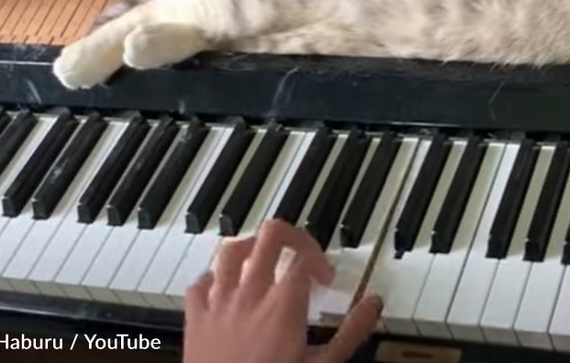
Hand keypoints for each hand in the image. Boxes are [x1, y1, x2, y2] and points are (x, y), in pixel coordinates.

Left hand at [183, 219, 383, 362]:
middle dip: (289, 237)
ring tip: (263, 256)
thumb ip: (352, 331)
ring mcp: (220, 305)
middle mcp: (250, 295)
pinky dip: (213, 278)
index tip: (325, 278)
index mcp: (283, 304)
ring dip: (251, 248)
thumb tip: (373, 303)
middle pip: (269, 237)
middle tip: (298, 253)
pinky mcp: (197, 320)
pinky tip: (225, 286)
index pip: (304, 257)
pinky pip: (199, 283)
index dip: (320, 260)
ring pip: (230, 251)